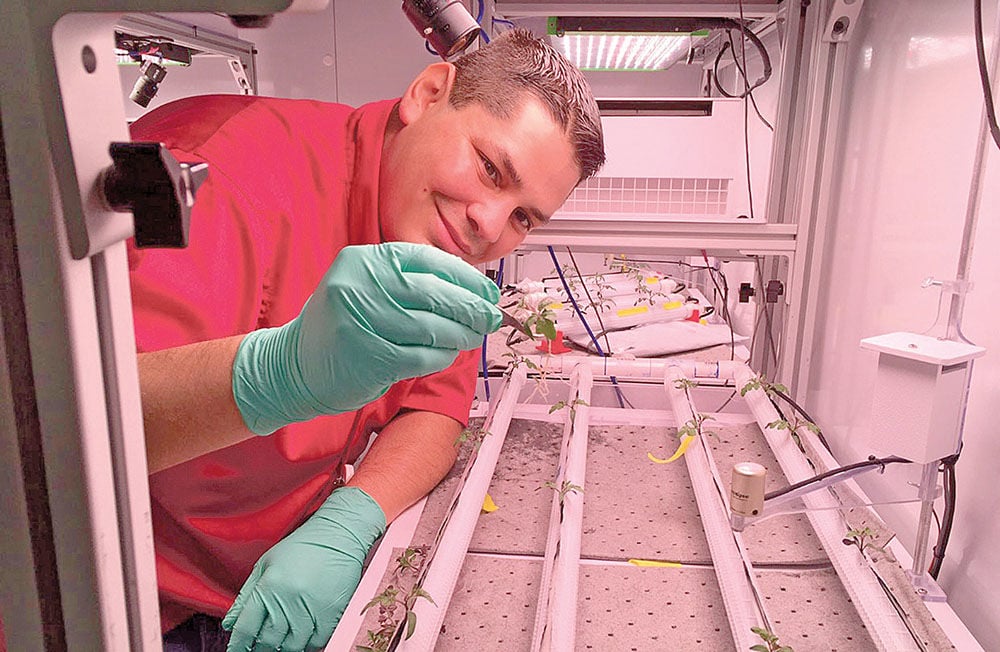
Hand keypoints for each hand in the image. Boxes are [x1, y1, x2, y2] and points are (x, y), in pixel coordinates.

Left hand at [222, 486, 385, 651]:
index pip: (246, 628)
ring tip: (281, 641)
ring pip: (292, 646)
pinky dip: (307, 644)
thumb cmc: (301, 547)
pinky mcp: (332, 613)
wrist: (339, 535)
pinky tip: (303, 636)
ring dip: (284, 647)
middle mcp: (288, 600)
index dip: (238, 644)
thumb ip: (245, 596)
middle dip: (261, 648)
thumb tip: (230, 624)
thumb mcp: (266, 564)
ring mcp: (311, 608)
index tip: (237, 650)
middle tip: (260, 647)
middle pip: (268, 641)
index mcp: (269, 586)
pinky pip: (315, 642)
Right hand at [232, 242, 500, 433]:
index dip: (465, 277)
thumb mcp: (367, 286)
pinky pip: (422, 356)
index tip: (486, 290)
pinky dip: (442, 356)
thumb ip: (410, 281)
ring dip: (462, 334)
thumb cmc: (341, 324)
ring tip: (474, 336)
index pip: (428, 261)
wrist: (294, 363)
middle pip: (435, 293)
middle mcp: (361, 285)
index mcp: (364, 260)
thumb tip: (470, 289)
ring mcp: (363, 322)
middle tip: (490, 316)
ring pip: (433, 327)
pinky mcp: (369, 357)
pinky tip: (448, 354)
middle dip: (471, 307)